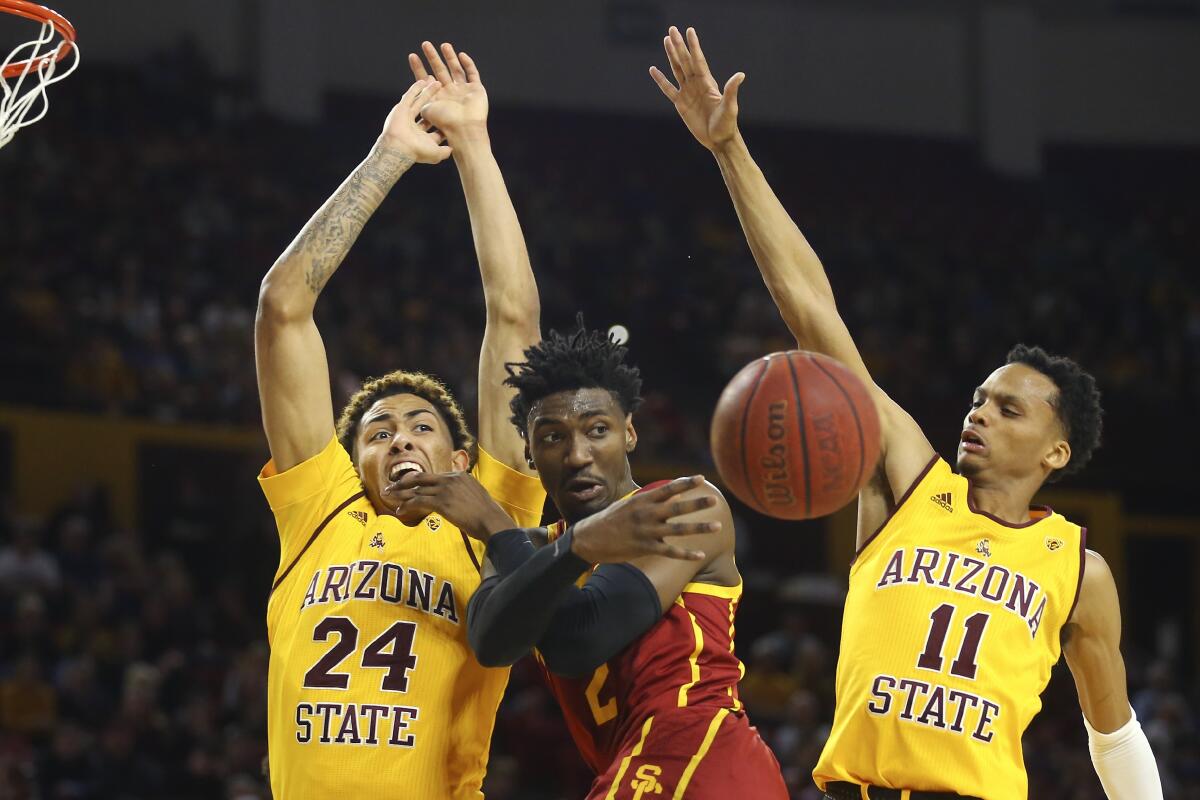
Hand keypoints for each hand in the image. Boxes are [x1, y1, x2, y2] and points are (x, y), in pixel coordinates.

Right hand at [380, 76, 452, 163]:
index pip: (436, 128)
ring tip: (435, 82)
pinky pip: (409, 97)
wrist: (399, 148)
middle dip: (436, 103)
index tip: (454, 113)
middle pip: (428, 112)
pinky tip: (422, 81)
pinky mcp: (401, 110)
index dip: (444, 121)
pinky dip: (415, 89)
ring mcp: (408, 118)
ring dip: (427, 93)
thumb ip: (445, 152)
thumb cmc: (416, 152)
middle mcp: (416, 128)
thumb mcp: (436, 154)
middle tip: (444, 94)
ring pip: (419, 102)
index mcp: (424, 138)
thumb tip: (453, 149)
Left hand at [383, 471, 514, 539]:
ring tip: (388, 497)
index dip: (416, 480)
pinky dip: (406, 506)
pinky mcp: (442, 502)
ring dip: (400, 494)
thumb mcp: (475, 495)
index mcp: (458, 476)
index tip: (405, 484)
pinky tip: (399, 510)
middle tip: (390, 487)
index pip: (431, 476)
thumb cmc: (486, 513)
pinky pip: (418, 501)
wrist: (491, 520)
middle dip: (402, 482)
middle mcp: (450, 479)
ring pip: (416, 490)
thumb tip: (455, 496)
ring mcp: (445, 490)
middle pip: (420, 478)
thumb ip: (462, 491)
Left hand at [408, 41, 487, 141]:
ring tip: (443, 45)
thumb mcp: (425, 108)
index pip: (426, 80)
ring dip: (450, 57)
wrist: (464, 130)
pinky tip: (461, 55)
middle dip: (432, 58)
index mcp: (437, 99)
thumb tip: (418, 84)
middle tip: (425, 44)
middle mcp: (450, 94)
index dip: (419, 68)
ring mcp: (464, 91)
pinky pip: (473, 74)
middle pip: (440, 71)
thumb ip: (420, 96)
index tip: (412, 56)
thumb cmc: (445, 122)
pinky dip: (468, 64)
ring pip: (456, 70)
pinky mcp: (477, 90)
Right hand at [571, 476, 718, 563]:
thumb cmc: (609, 520)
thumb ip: (650, 501)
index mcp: (642, 501)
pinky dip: (686, 553)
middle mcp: (646, 514)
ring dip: (699, 528)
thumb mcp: (627, 505)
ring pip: (678, 529)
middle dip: (697, 504)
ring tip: (718, 526)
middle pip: (677, 508)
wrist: (588, 539)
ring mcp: (646, 532)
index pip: (668, 489)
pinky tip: (700, 554)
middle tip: (715, 499)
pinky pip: (670, 551)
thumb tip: (673, 495)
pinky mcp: (644, 548)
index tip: (701, 478)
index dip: (685, 483)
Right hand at [649, 26, 744, 152]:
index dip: (694, 45)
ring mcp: (687, 92)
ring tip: (666, 40)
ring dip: (671, 56)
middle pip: (685, 61)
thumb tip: (740, 75)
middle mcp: (696, 84)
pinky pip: (668, 89)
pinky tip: (653, 70)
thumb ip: (731, 90)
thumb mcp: (730, 107)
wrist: (718, 139)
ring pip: (677, 70)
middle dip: (679, 45)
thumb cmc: (727, 124)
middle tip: (672, 29)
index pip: (698, 60)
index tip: (689, 31)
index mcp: (707, 82)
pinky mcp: (680, 104)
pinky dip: (660, 80)